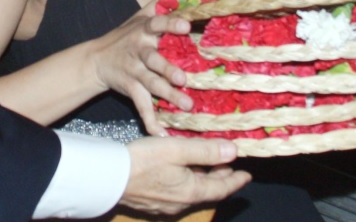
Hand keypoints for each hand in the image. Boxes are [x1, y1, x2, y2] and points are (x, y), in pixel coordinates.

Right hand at [90, 9, 194, 135]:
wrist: (96, 60)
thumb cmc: (124, 36)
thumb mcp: (138, 17)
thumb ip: (158, 4)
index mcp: (144, 31)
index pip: (157, 24)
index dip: (171, 24)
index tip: (186, 25)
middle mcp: (139, 50)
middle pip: (154, 59)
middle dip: (168, 69)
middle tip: (183, 78)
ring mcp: (134, 71)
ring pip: (151, 84)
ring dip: (168, 95)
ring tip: (187, 105)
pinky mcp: (130, 88)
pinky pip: (141, 106)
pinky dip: (151, 121)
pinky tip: (162, 134)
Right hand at [121, 136, 249, 215]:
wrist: (108, 177)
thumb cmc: (143, 160)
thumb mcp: (177, 149)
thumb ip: (206, 151)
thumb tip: (233, 152)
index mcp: (192, 191)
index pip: (222, 188)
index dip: (236, 180)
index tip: (247, 174)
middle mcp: (181, 203)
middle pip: (207, 190)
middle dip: (219, 177)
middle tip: (228, 164)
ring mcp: (165, 205)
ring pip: (191, 191)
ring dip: (202, 178)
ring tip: (205, 163)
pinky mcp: (152, 202)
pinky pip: (177, 192)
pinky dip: (186, 180)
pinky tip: (179, 170)